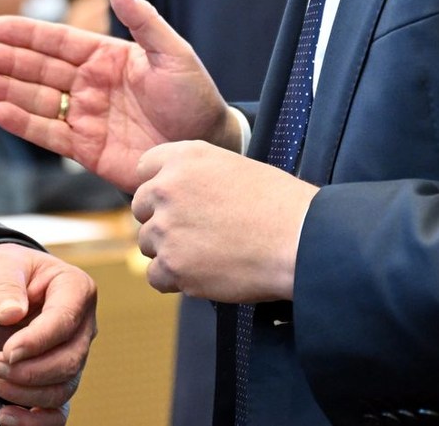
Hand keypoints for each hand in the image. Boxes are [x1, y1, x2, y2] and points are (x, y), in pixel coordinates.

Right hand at [0, 0, 237, 191]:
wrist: (205, 146)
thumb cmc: (194, 96)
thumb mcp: (173, 52)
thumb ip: (143, 19)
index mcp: (107, 56)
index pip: (59, 41)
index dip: (28, 33)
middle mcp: (90, 83)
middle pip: (40, 69)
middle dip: (6, 61)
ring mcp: (85, 115)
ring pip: (36, 100)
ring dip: (5, 90)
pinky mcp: (86, 148)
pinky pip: (49, 134)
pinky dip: (23, 124)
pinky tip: (0, 112)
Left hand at [0, 243, 97, 425]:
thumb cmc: (5, 271)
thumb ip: (5, 286)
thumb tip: (12, 315)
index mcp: (77, 289)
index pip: (64, 323)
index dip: (36, 342)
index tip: (6, 351)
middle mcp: (83, 325)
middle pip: (67, 362)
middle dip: (26, 372)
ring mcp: (74, 355)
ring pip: (61, 389)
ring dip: (22, 393)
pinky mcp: (59, 379)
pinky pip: (58, 412)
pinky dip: (35, 422)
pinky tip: (6, 416)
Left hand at [131, 140, 319, 301]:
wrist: (297, 239)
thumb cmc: (275, 203)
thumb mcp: (230, 166)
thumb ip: (193, 174)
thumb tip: (172, 194)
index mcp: (183, 158)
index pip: (144, 168)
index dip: (159, 187)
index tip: (173, 200)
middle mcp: (167, 188)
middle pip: (141, 209)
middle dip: (161, 220)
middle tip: (193, 232)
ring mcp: (167, 228)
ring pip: (147, 244)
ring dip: (169, 251)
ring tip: (205, 253)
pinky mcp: (173, 265)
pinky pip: (155, 276)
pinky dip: (174, 280)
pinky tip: (202, 273)